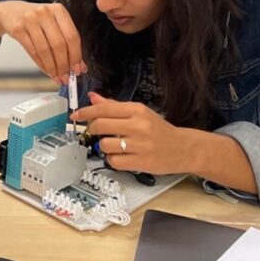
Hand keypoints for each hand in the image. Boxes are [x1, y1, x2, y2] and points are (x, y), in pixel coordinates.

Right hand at [0, 0, 86, 83]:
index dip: (76, 56)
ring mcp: (30, 20)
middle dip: (64, 65)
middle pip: (59, 44)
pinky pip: (32, 51)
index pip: (72, 36)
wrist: (10, 11)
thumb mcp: (53, 23)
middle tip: (66, 77)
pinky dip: (41, 64)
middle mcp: (45, 13)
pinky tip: (46, 70)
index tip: (77, 69)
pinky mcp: (18, 29)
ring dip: (52, 67)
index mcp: (59, 10)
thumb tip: (80, 66)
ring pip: (45, 50)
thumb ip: (67, 42)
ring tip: (56, 77)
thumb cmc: (36, 19)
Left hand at [70, 92, 185, 174]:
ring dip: (104, 146)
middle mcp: (138, 126)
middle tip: (93, 130)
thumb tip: (93, 98)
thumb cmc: (159, 130)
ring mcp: (140, 145)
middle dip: (91, 128)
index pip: (104, 108)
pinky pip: (113, 161)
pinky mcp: (141, 162)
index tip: (76, 115)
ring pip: (105, 144)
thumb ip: (114, 106)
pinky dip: (112, 160)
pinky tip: (120, 156)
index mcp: (137, 110)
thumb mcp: (139, 112)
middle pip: (100, 125)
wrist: (183, 148)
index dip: (85, 112)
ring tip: (114, 144)